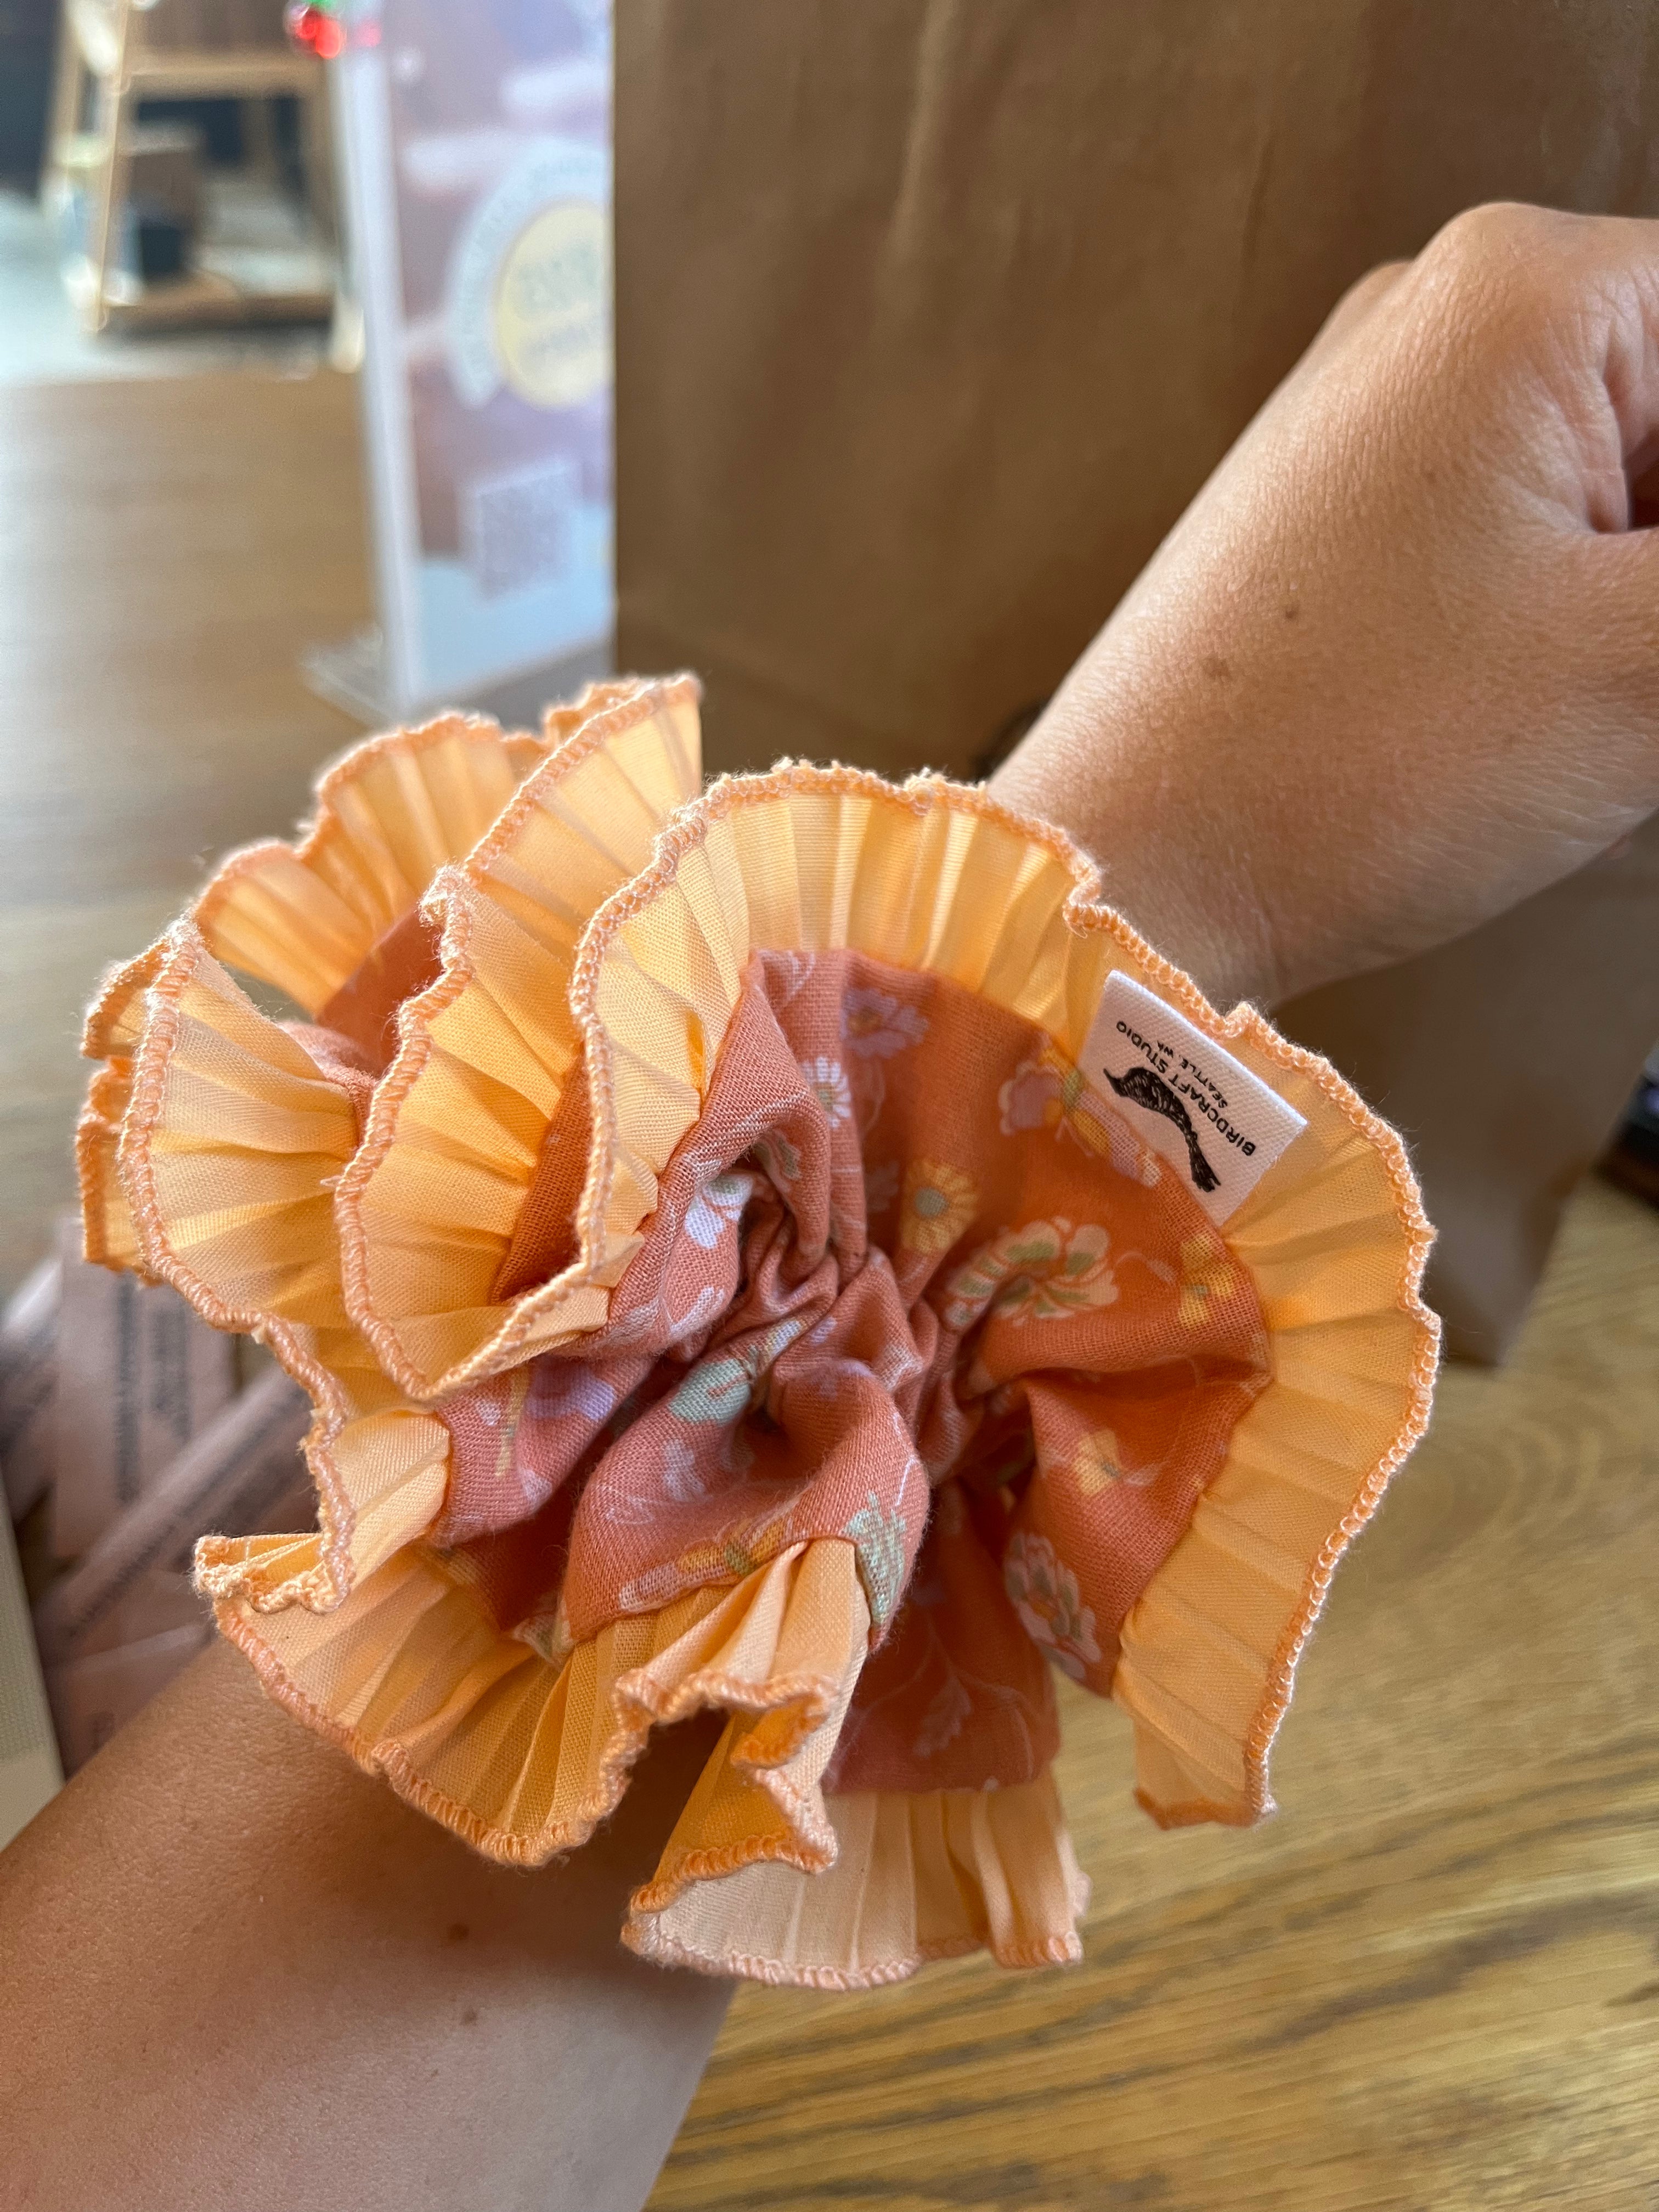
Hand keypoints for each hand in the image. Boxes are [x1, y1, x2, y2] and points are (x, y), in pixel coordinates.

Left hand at [992, 203, 1658, 1007]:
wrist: (1134, 874)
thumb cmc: (1359, 763)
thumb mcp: (1649, 665)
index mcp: (1532, 288)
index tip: (1657, 640)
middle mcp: (1440, 317)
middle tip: (1626, 691)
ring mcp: (1376, 419)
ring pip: (1614, 488)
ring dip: (1642, 609)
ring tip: (1593, 719)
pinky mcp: (1342, 520)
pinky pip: (1528, 533)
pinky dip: (1582, 618)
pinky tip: (1549, 721)